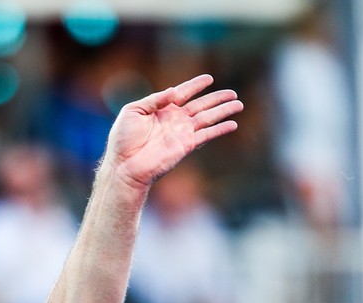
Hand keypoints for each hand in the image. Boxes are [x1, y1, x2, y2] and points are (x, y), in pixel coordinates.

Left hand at [104, 74, 241, 190]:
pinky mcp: (186, 145)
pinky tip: (233, 124)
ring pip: (208, 118)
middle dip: (217, 98)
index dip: (196, 85)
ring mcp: (182, 133)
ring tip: (239, 104)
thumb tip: (174, 91)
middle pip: (201, 105)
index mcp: (162, 109)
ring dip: (223, 111)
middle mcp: (175, 120)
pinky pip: (207, 135)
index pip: (184, 93)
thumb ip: (154, 99)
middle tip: (232, 92)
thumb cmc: (123, 139)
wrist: (125, 165)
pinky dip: (220, 129)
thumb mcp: (133, 110)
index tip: (209, 78)